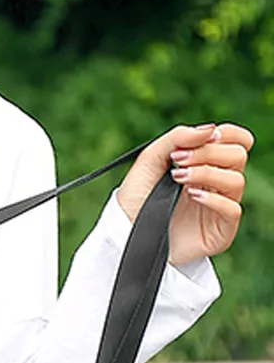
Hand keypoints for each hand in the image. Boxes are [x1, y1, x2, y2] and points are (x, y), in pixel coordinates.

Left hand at [116, 122, 253, 267]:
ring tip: (178, 177)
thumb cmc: (136, 199)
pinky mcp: (219, 231)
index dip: (227, 134)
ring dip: (206, 173)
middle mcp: (216, 184)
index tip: (204, 137)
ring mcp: (219, 208)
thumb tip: (209, 129)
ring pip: (236, 180)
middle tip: (180, 160)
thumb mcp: (149, 161)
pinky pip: (232, 209)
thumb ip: (176, 138)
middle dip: (208, 153)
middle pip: (237, 156)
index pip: (237, 141)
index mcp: (207, 164)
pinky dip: (213, 199)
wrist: (123, 233)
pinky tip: (192, 195)